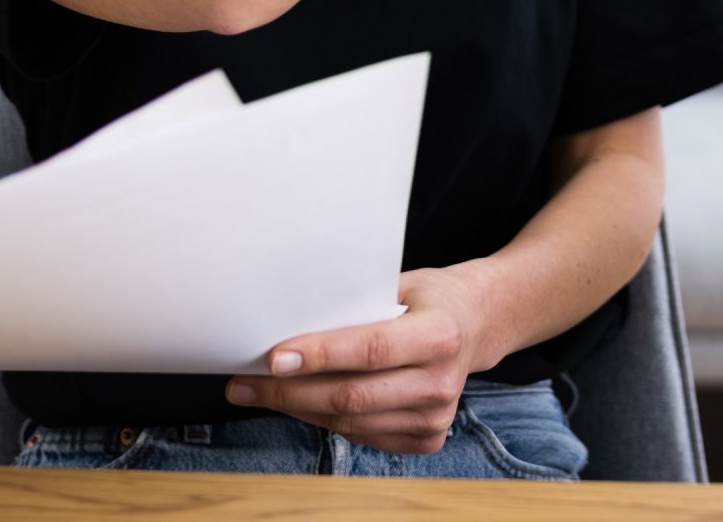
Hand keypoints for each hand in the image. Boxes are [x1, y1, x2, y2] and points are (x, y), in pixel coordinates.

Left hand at [225, 265, 494, 454]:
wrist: (479, 324)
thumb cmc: (430, 298)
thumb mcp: (402, 284)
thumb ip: (357, 304)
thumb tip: (289, 320)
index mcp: (440, 335)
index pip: (370, 349)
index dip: (319, 355)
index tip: (273, 357)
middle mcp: (441, 381)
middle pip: (351, 396)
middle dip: (289, 392)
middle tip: (244, 383)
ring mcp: (436, 415)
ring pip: (348, 422)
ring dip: (297, 409)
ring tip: (259, 393)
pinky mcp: (426, 437)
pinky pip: (359, 435)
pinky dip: (323, 420)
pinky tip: (300, 403)